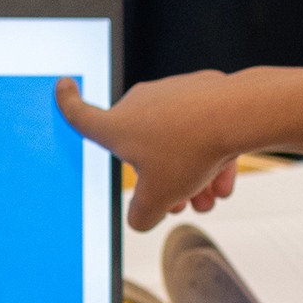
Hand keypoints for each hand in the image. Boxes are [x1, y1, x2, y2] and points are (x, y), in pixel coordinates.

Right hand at [54, 74, 247, 228]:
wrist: (239, 113)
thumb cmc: (190, 148)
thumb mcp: (158, 197)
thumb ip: (141, 215)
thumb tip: (140, 218)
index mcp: (117, 125)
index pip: (81, 114)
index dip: (67, 103)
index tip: (63, 84)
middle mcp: (140, 103)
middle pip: (144, 148)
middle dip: (161, 178)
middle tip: (179, 203)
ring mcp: (173, 94)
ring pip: (177, 142)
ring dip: (191, 175)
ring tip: (207, 199)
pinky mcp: (203, 92)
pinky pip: (200, 129)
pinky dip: (210, 156)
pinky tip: (224, 183)